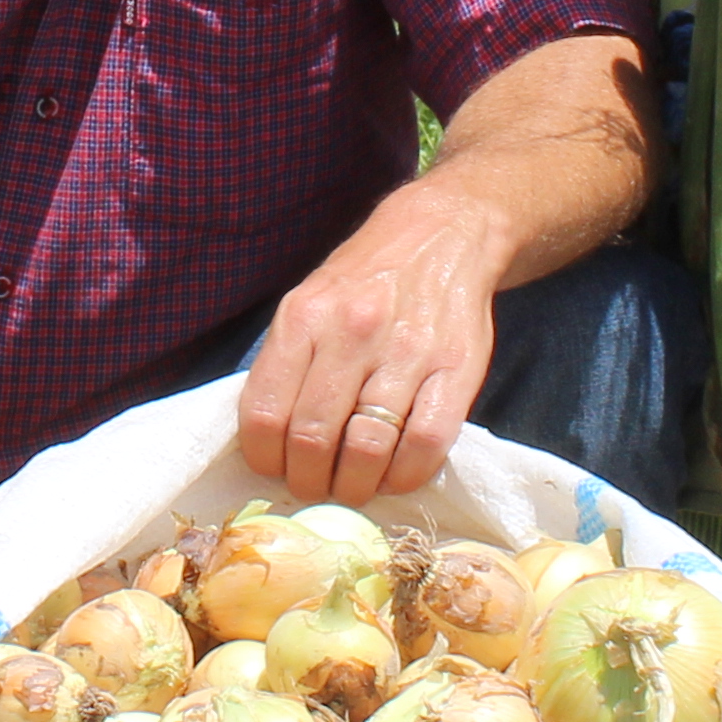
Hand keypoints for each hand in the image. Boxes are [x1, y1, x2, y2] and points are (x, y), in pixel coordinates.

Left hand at [237, 187, 505, 504]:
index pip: (265, 415)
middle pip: (313, 440)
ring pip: (366, 450)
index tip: (277, 471)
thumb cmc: (365, 280)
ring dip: (354, 486)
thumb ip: (288, 363)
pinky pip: (424, 445)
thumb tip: (268, 440)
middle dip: (309, 482)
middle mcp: (351, 333)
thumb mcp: (309, 302)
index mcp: (304, 318)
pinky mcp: (455, 370)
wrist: (442, 235)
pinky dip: (404, 477)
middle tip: (317, 487)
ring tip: (353, 486)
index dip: (266, 461)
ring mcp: (406, 352)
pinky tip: (394, 475)